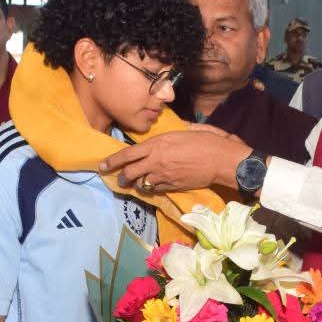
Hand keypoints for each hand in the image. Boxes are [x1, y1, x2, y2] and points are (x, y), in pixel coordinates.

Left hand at [99, 130, 250, 192]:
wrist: (220, 160)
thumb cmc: (206, 141)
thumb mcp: (185, 131)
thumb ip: (171, 136)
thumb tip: (168, 134)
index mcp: (157, 144)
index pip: (128, 154)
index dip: (113, 161)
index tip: (102, 165)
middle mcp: (156, 160)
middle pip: (130, 172)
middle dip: (122, 176)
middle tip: (120, 178)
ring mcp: (163, 175)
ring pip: (141, 183)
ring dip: (137, 183)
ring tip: (137, 183)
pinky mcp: (171, 186)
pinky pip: (154, 189)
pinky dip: (151, 188)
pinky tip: (154, 185)